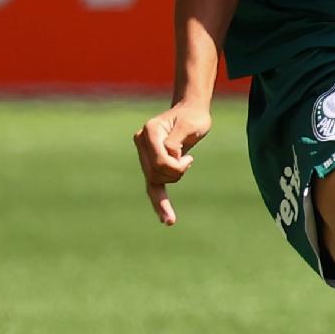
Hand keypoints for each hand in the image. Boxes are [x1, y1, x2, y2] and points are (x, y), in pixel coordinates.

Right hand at [133, 102, 211, 224]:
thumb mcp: (190, 126)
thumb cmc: (193, 118)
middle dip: (176, 173)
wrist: (190, 113)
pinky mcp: (149, 163)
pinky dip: (159, 203)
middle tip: (189, 160)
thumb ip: (176, 141)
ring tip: (185, 161)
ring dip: (174, 178)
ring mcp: (143, 154)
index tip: (189, 158)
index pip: (159, 161)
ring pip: (156, 180)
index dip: (176, 166)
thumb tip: (170, 156)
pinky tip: (168, 221)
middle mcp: (141, 141)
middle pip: (156, 173)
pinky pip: (152, 187)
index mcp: (149, 131)